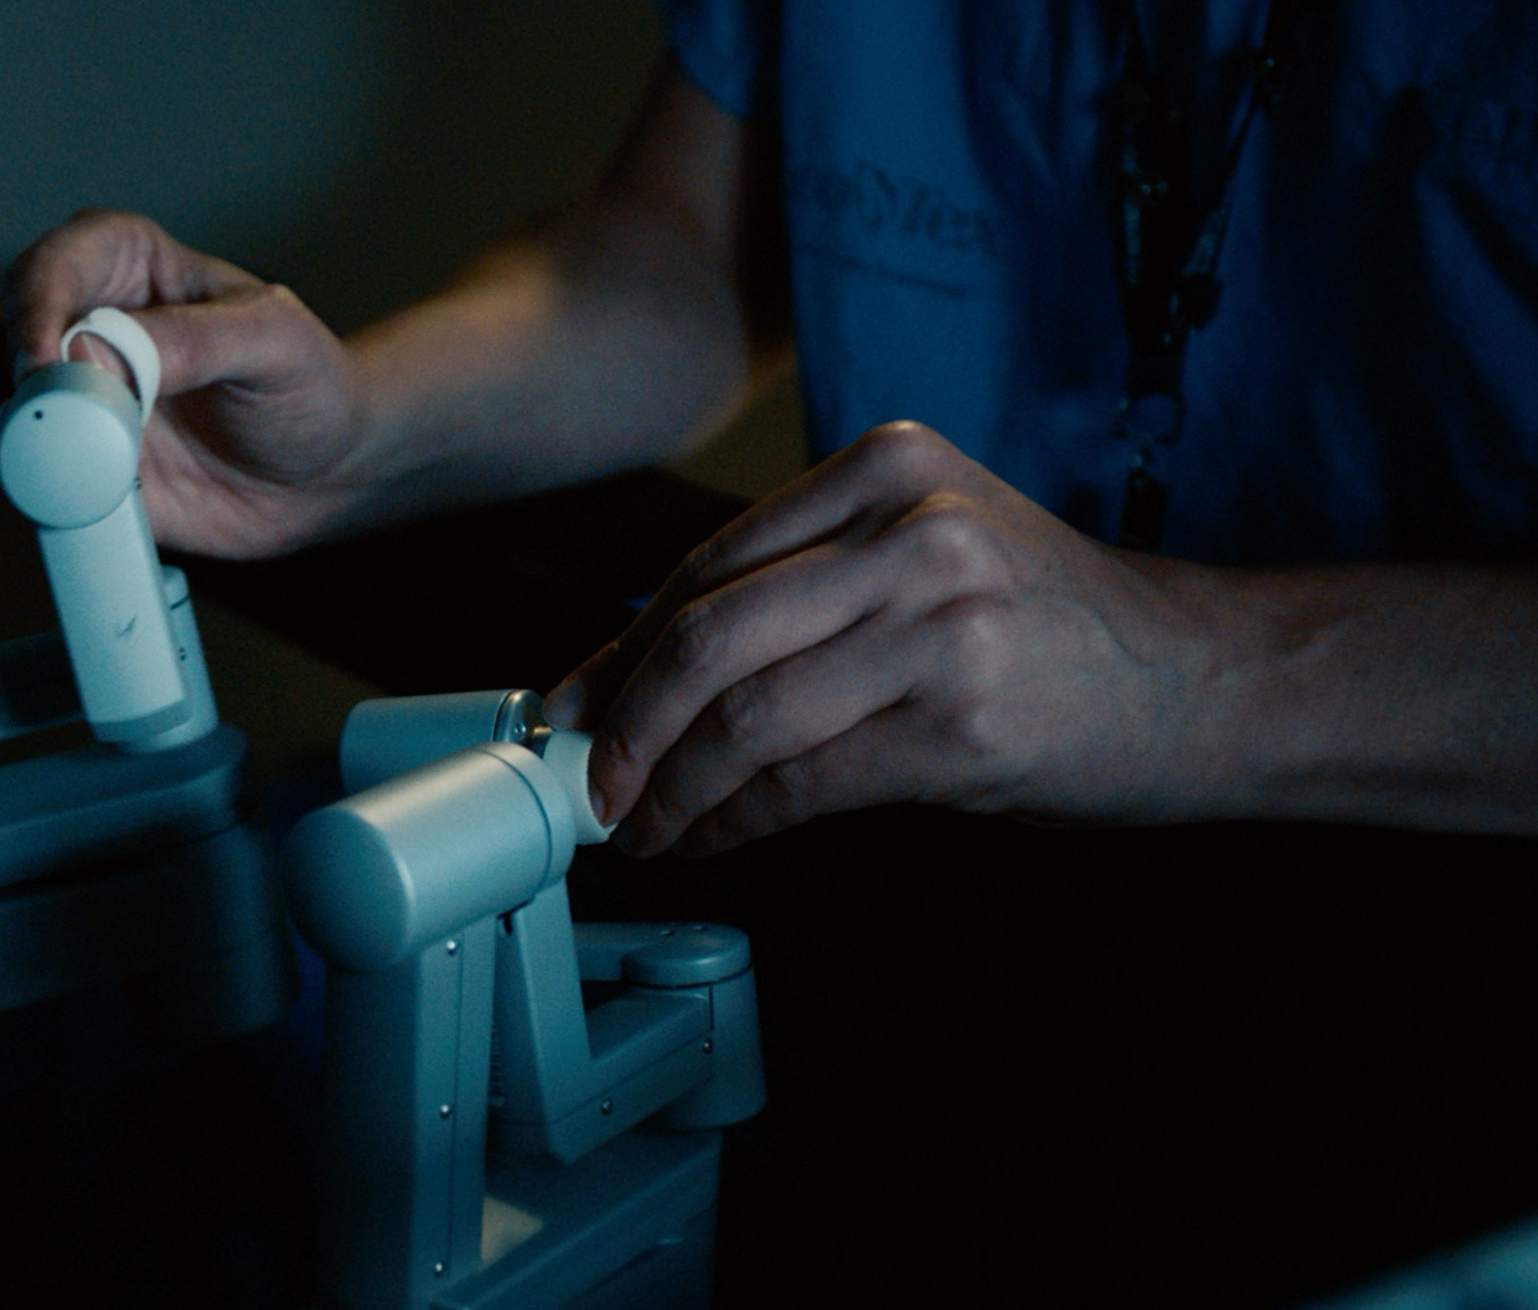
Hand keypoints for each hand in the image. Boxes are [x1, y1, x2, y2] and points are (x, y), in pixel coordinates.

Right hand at [0, 210, 369, 558]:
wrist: (322, 474)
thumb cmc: (306, 386)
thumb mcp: (272, 342)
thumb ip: (189, 341)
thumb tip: (91, 355)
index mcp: (124, 262)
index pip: (49, 265)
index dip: (33, 308)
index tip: (43, 364)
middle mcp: (77, 321)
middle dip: (7, 382)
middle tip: (61, 427)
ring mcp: (64, 393)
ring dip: (9, 436)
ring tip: (81, 465)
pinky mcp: (66, 457)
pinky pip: (15, 468)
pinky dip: (35, 484)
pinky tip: (94, 493)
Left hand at [547, 421, 1240, 855]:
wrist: (1208, 678)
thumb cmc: (1051, 625)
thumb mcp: (928, 551)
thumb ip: (804, 584)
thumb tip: (647, 670)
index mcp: (887, 465)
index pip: (707, 565)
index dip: (619, 649)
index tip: (572, 705)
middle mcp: (909, 530)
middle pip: (704, 635)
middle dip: (624, 724)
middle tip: (592, 781)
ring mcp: (938, 624)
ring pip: (741, 716)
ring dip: (670, 789)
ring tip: (646, 826)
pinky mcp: (960, 723)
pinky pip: (803, 781)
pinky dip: (737, 821)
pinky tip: (714, 837)